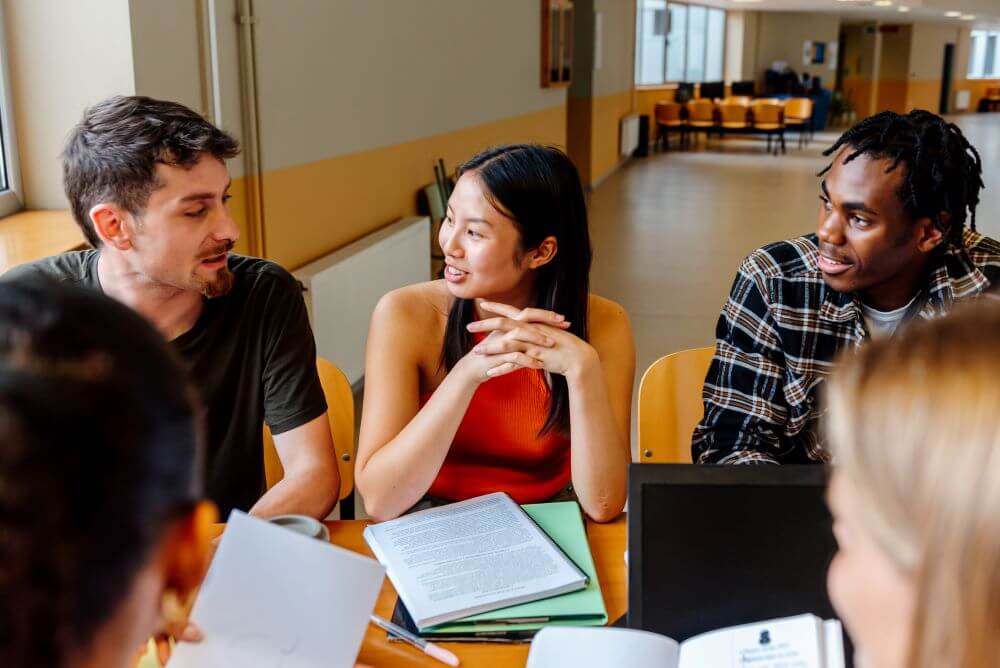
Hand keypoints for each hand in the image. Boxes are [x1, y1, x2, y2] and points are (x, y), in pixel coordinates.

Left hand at [467, 302, 596, 379]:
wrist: (578, 357)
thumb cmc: (563, 346)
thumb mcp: (547, 332)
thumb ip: (534, 329)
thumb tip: (524, 326)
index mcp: (533, 322)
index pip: (511, 310)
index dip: (496, 306)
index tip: (481, 302)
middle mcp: (531, 329)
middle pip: (503, 323)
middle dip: (484, 324)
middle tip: (468, 327)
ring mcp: (533, 343)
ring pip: (507, 343)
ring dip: (489, 348)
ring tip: (475, 352)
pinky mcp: (535, 357)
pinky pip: (515, 363)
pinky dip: (502, 368)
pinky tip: (491, 373)